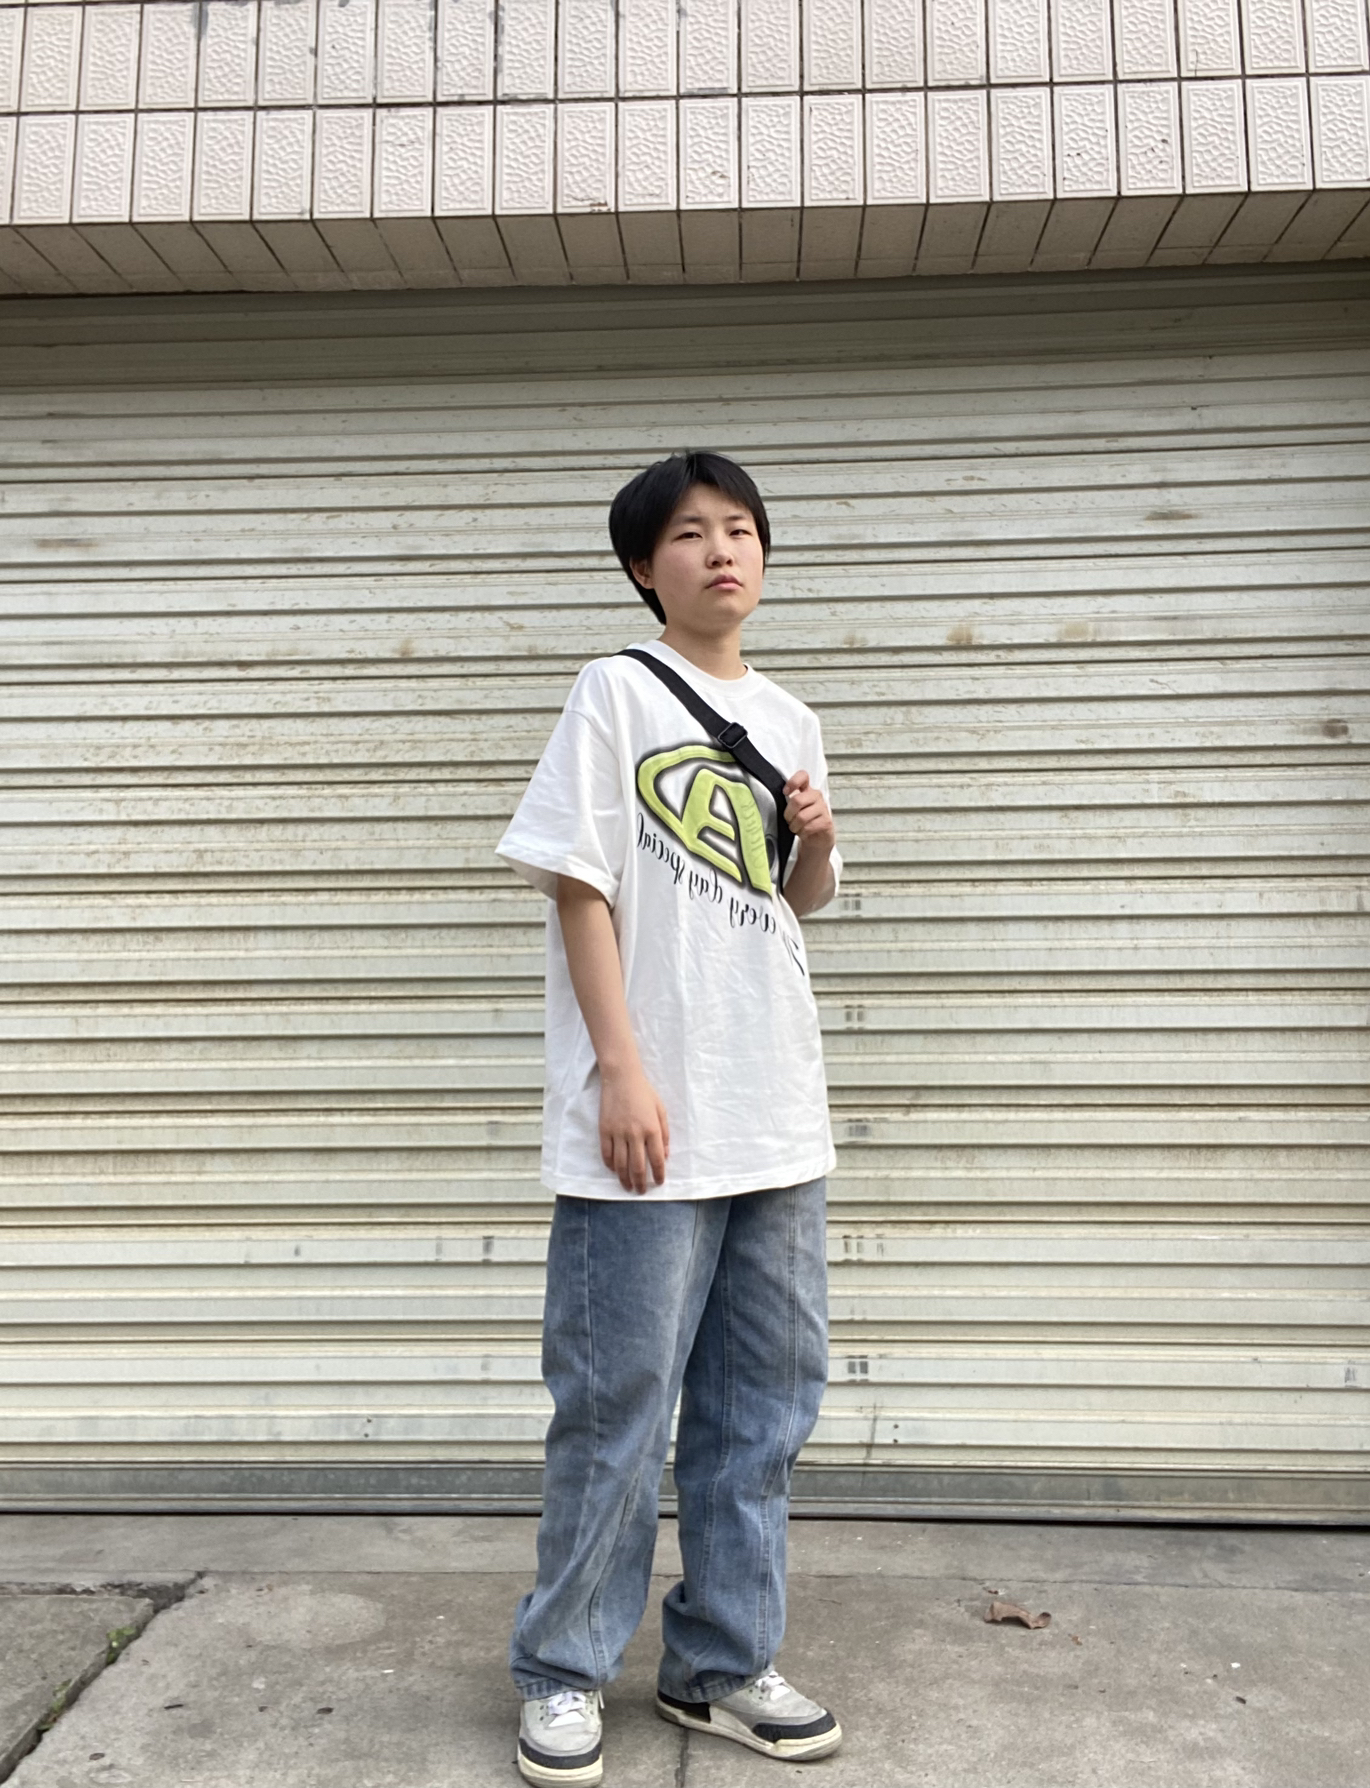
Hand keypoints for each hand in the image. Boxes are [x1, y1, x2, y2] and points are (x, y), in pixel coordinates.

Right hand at [599, 1065, 670, 1194]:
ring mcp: (618, 1133)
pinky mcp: (604, 1130)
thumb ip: (664, 1133)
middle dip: (640, 1182)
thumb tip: (665, 1155)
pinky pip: (607, 1154)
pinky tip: (614, 1170)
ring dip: (624, 1178)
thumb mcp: (661, 1110)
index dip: (659, 1174)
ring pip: (621, 1164)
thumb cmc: (644, 1093)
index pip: (657, 1159)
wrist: (621, 1079)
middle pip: (638, 1166)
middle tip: (641, 1191)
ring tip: (628, 1186)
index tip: (659, 1182)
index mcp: (652, 1129)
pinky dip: (610, 1165)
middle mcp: (635, 1134)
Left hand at [783, 771, 835, 858]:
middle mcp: (816, 796)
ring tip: (796, 827)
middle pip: (797, 800)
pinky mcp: (826, 822)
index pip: (803, 776)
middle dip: (788, 814)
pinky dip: (802, 833)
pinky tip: (804, 832)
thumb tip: (773, 799)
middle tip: (788, 819)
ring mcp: (823, 809)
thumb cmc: (802, 822)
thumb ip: (787, 801)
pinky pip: (808, 827)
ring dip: (794, 826)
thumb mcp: (793, 809)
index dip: (792, 782)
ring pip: (801, 817)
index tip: (785, 792)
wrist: (817, 839)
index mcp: (807, 790)